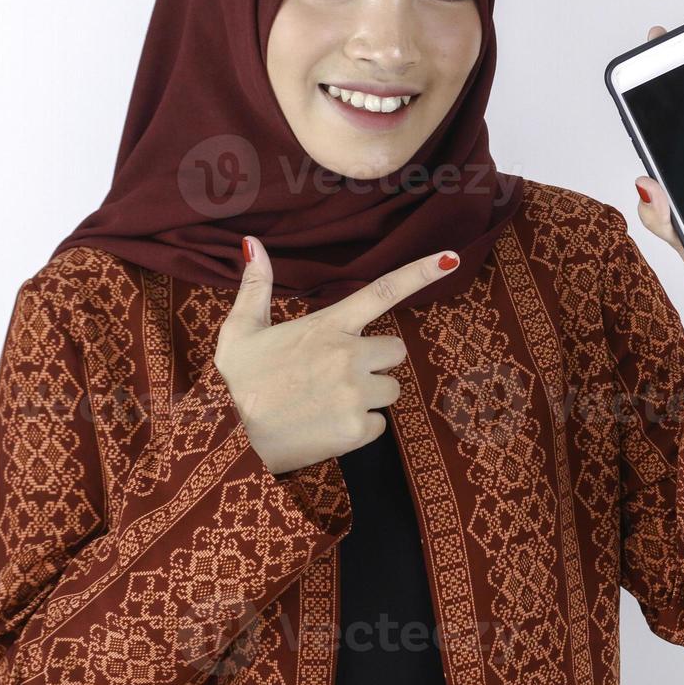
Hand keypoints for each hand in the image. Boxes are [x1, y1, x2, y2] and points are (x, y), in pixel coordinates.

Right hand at [213, 237, 460, 473]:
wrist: (232, 441)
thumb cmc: (242, 383)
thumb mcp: (240, 331)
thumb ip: (256, 288)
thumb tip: (253, 243)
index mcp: (328, 326)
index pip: (383, 291)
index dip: (421, 272)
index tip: (452, 259)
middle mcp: (348, 356)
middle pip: (396, 351)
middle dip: (376, 362)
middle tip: (338, 374)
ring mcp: (356, 394)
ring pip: (390, 389)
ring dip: (369, 396)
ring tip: (329, 401)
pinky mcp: (358, 429)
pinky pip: (380, 425)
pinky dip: (360, 428)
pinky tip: (329, 425)